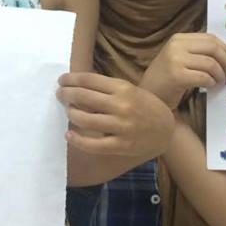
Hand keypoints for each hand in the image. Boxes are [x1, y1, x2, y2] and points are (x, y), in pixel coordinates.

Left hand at [58, 72, 175, 158]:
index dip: (71, 79)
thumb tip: (78, 85)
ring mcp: (121, 126)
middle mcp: (121, 105)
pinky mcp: (121, 145)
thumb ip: (108, 88)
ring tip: (68, 111)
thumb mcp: (130, 90)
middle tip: (59, 94)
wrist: (166, 130)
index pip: (90, 80)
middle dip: (66, 94)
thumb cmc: (145, 107)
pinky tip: (68, 135)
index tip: (62, 80)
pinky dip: (77, 140)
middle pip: (84, 97)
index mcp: (123, 88)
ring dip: (71, 113)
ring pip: (85, 119)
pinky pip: (93, 144)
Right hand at [139, 33, 225, 108]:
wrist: (148, 96)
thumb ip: (198, 52)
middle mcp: (176, 46)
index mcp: (178, 38)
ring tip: (221, 82)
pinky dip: (212, 83)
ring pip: (211, 63)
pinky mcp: (177, 76)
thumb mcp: (180, 58)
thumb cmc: (166, 80)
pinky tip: (211, 87)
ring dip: (221, 75)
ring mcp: (175, 60)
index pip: (210, 38)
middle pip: (213, 48)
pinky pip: (204, 77)